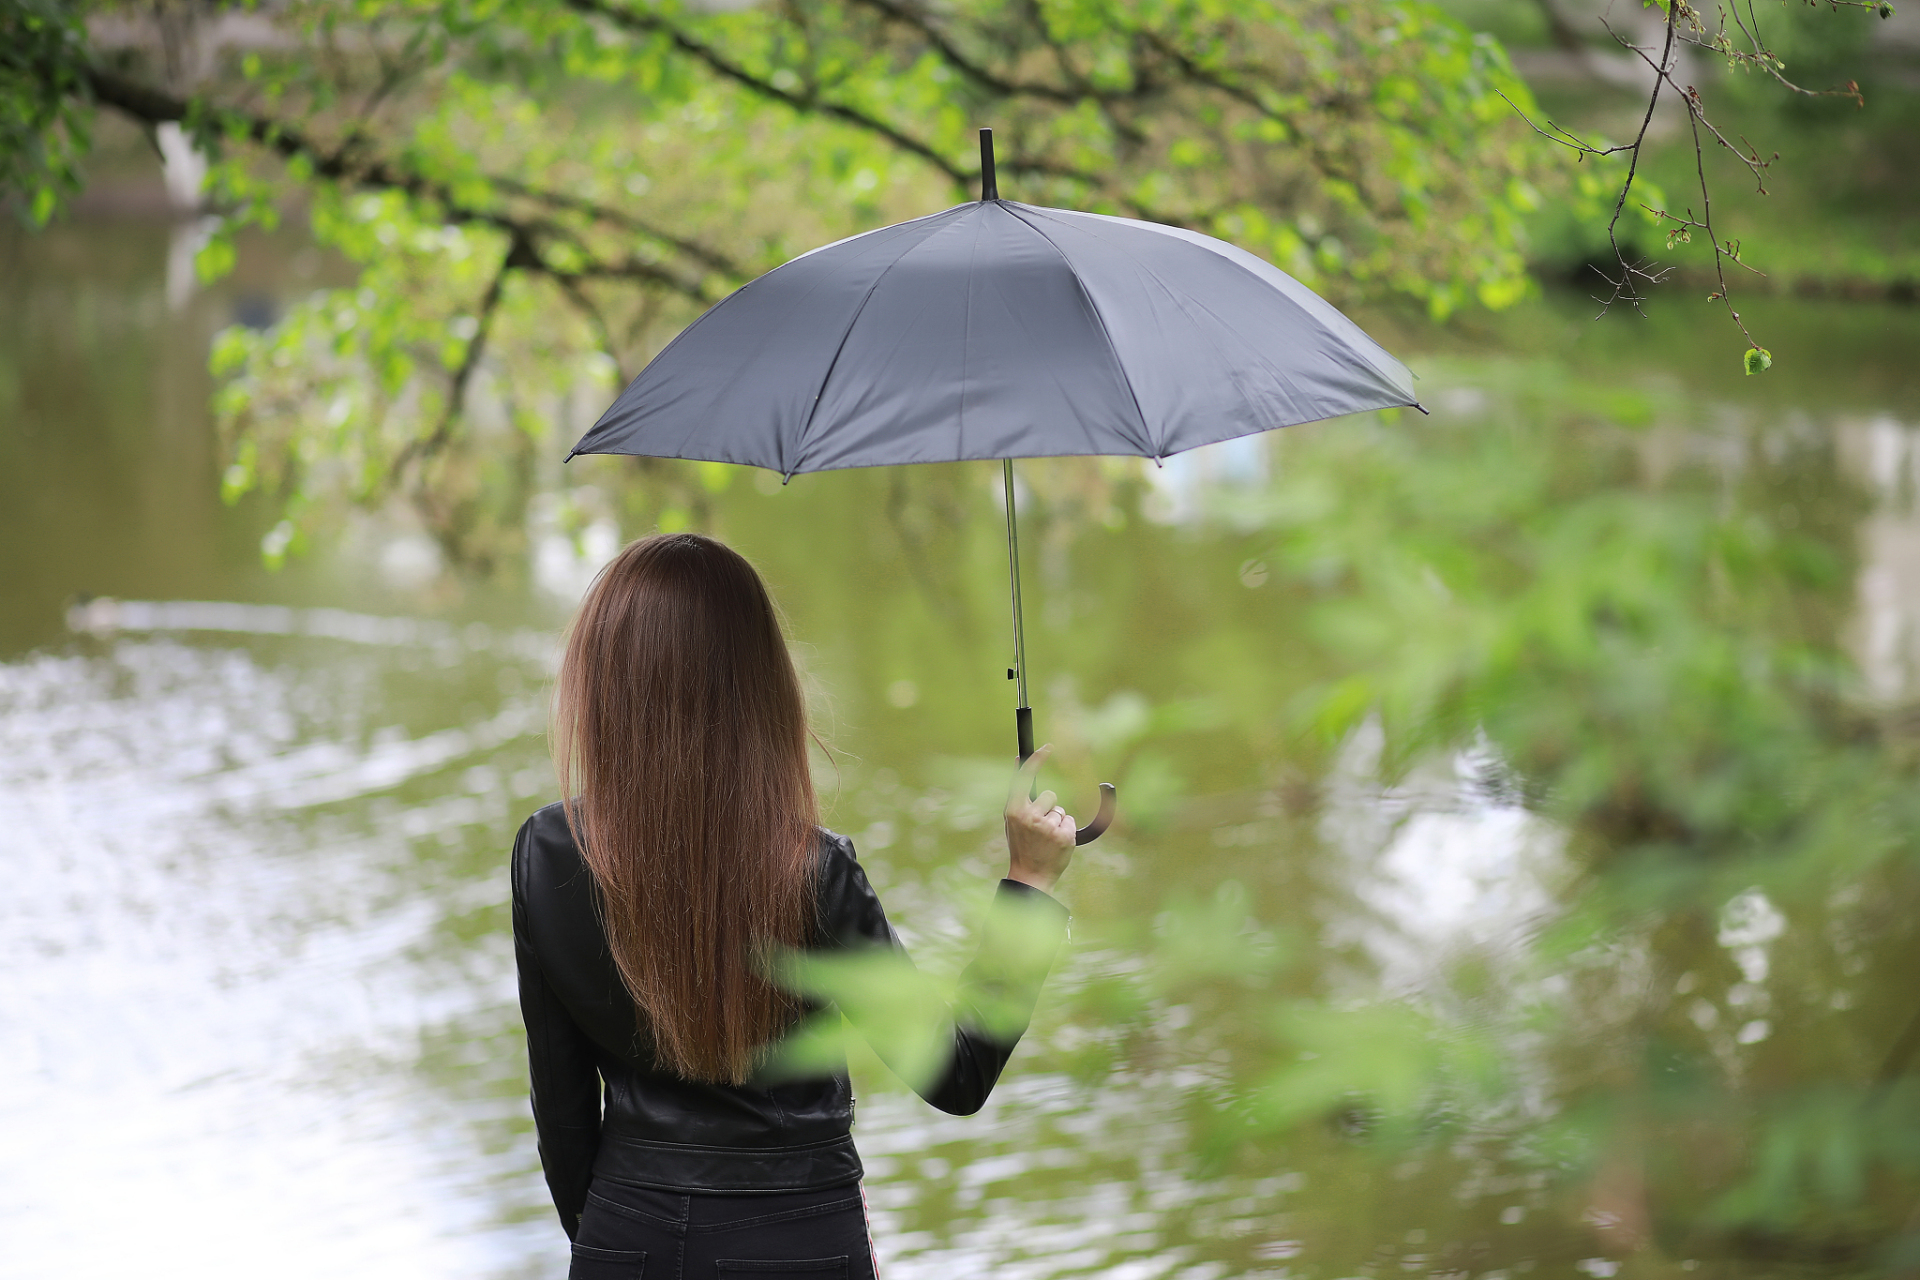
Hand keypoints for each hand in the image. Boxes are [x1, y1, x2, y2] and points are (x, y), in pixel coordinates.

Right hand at [1005, 745, 1073, 893]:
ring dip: (1057, 822)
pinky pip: (1070, 822)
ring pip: (1061, 810)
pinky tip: (1056, 844)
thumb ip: (1017, 792)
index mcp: (1013, 810)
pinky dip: (1066, 831)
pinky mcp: (1063, 837)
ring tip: (1046, 839)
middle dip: (1048, 808)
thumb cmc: (1021, 844)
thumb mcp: (1012, 818)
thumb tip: (1018, 758)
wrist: (1029, 876)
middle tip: (1038, 828)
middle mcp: (1029, 816)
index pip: (1026, 777)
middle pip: (1050, 795)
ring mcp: (1047, 827)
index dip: (1037, 759)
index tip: (1048, 747)